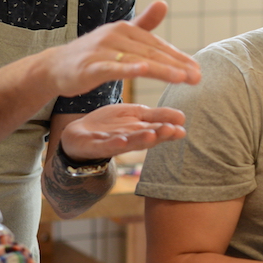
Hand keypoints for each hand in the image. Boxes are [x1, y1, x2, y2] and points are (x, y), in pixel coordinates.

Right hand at [45, 1, 200, 97]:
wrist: (56, 66)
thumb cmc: (93, 53)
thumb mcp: (120, 37)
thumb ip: (144, 23)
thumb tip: (164, 3)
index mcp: (125, 29)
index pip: (158, 45)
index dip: (179, 58)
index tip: (198, 70)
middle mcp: (115, 36)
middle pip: (152, 53)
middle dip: (177, 66)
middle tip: (198, 77)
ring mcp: (101, 50)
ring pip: (137, 60)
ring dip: (161, 69)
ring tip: (182, 78)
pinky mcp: (89, 66)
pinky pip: (112, 68)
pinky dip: (128, 69)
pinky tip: (143, 71)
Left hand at [59, 104, 186, 160]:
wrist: (79, 134)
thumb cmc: (111, 126)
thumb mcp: (136, 116)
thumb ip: (157, 117)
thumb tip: (183, 118)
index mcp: (140, 131)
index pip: (157, 130)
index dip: (169, 130)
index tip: (182, 128)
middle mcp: (129, 139)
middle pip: (146, 138)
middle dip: (159, 135)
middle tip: (172, 130)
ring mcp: (112, 143)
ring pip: (129, 142)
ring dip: (140, 140)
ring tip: (152, 134)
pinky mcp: (95, 146)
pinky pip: (105, 146)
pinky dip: (113, 144)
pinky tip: (122, 140)